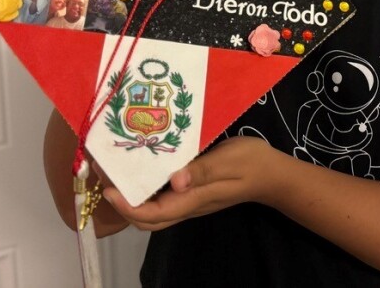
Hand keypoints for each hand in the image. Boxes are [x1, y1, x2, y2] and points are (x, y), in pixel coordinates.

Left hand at [102, 136, 278, 231]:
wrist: (272, 174)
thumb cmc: (251, 163)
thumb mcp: (229, 161)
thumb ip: (203, 170)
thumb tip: (175, 181)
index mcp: (194, 200)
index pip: (154, 214)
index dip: (128, 206)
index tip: (110, 188)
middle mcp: (188, 205)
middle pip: (148, 219)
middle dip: (123, 204)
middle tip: (106, 176)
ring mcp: (190, 201)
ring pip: (153, 210)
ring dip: (132, 197)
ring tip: (117, 171)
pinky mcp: (192, 192)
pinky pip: (162, 198)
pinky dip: (146, 189)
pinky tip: (141, 167)